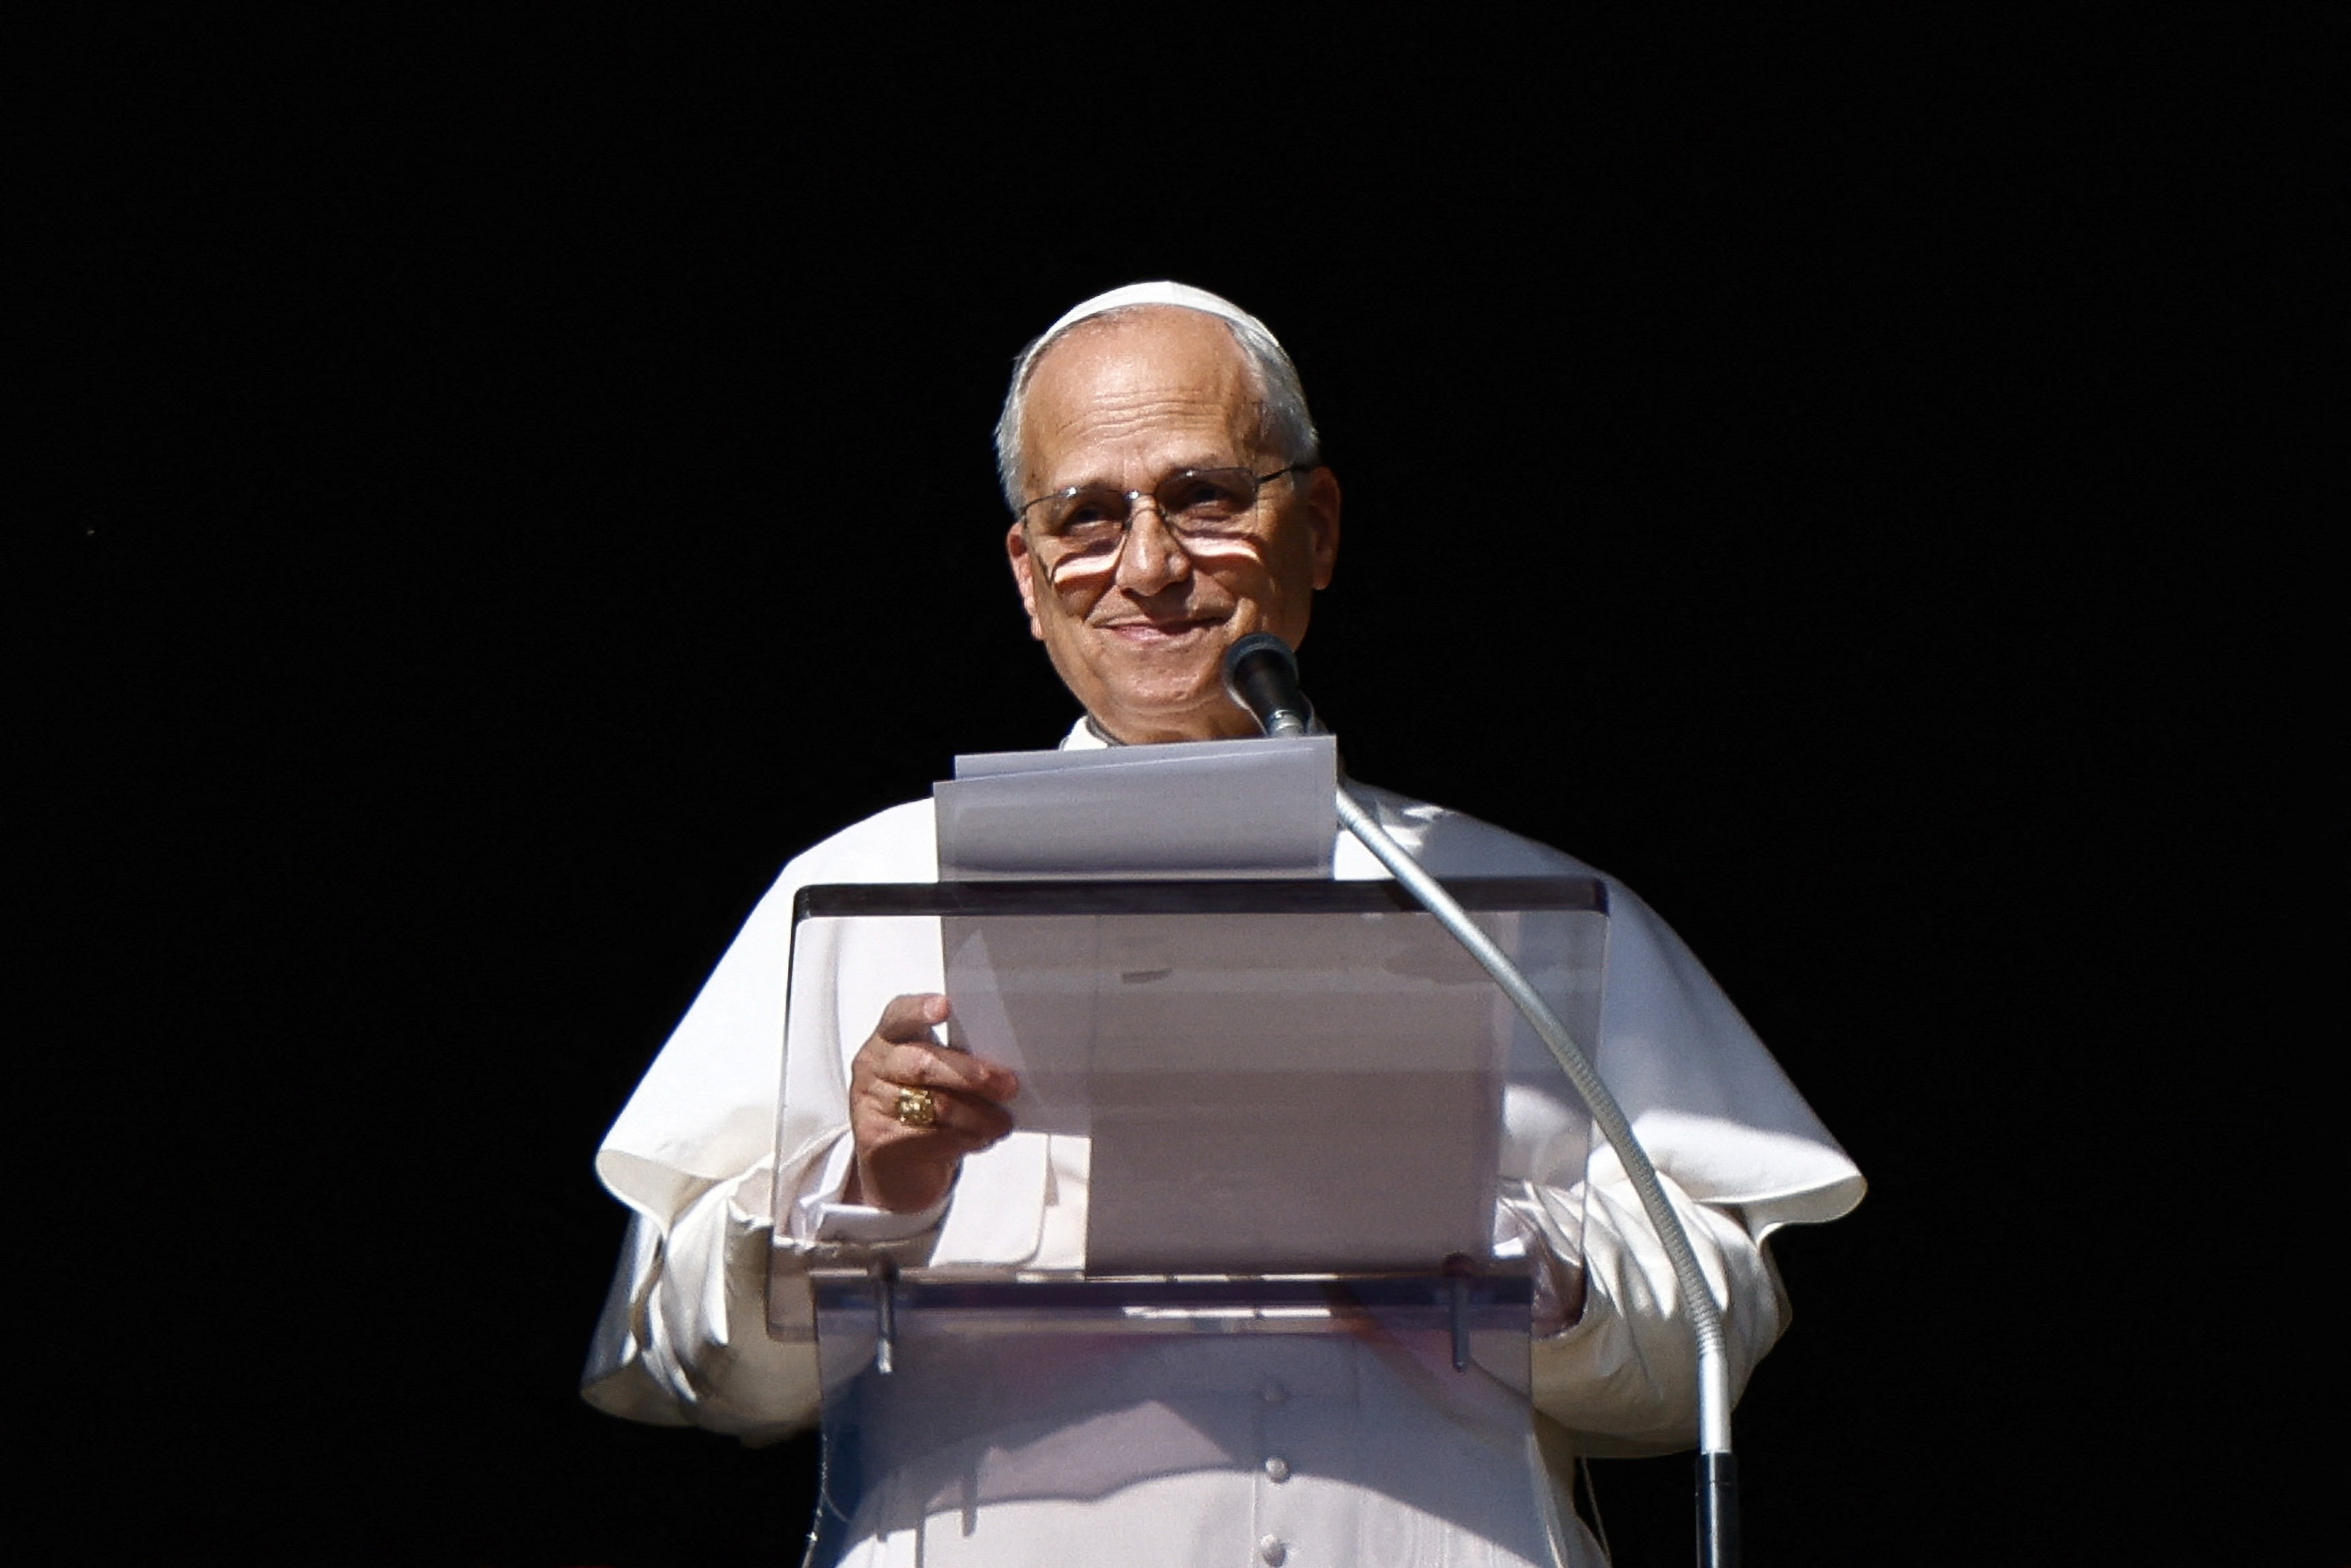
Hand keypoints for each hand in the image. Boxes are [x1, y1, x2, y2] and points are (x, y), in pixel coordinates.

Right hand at [844, 994, 1019, 1213]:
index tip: (945, 1006)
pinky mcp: (878, 1142)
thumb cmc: (921, 1101)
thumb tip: (1003, 1067)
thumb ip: (956, 1058)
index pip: (900, 1015)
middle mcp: (875, 1065)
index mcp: (889, 1036)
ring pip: (935, 1106)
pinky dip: (966, 1139)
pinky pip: (932, 1139)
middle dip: (971, 1075)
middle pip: (924, 1064)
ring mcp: (872, 1103)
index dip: (921, 1009)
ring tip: (1002, 1122)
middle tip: (1008, 1085)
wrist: (889, 1159)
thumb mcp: (933, 1070)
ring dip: (978, 1116)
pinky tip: (982, 1138)